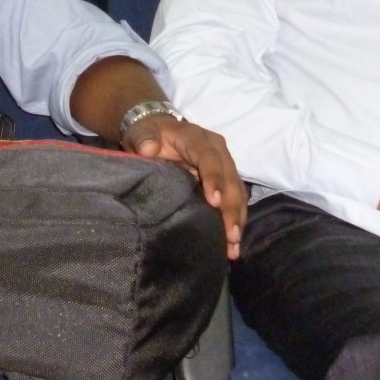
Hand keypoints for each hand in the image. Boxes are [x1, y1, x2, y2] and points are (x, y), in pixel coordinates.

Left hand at [123, 115, 246, 259]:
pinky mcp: (225, 182)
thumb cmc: (150, 135)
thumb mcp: (142, 132)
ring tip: (234, 246)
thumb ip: (144, 138)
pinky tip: (232, 245)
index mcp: (198, 139)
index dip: (214, 178)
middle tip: (231, 235)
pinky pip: (235, 201)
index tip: (214, 202)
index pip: (209, 158)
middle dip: (232, 208)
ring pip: (237, 193)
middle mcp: (218, 152)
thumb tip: (149, 149)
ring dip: (237, 220)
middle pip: (230, 179)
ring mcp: (224, 167)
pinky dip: (235, 221)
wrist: (160, 133)